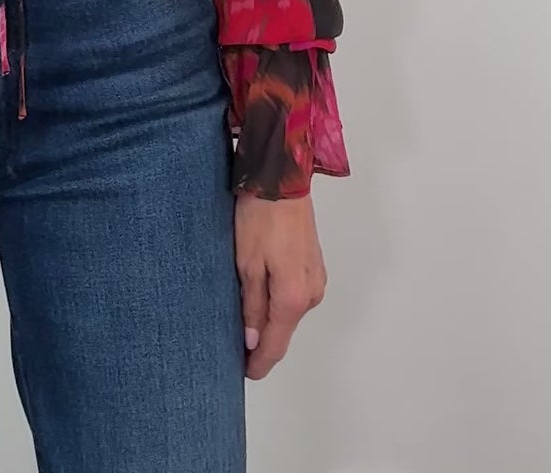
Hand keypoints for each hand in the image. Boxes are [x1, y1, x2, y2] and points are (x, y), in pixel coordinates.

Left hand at [234, 191, 326, 379]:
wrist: (282, 178)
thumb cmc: (260, 215)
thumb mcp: (246, 264)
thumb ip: (251, 305)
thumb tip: (251, 340)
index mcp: (293, 298)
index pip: (275, 345)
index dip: (258, 363)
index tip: (244, 373)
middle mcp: (311, 294)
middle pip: (282, 329)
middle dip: (260, 338)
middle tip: (233, 342)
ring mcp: (316, 279)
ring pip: (288, 311)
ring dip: (269, 315)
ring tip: (241, 310)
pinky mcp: (314, 266)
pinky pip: (295, 294)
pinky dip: (279, 298)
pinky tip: (259, 288)